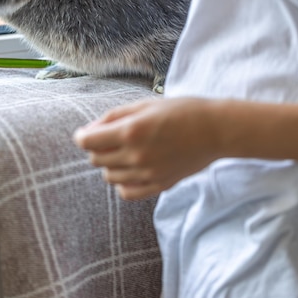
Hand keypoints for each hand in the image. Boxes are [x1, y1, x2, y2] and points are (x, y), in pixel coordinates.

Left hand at [74, 97, 219, 199]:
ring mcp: (147, 173)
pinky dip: (122, 182)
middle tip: (110, 138)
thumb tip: (90, 130)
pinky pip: (126, 192)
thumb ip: (114, 117)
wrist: (216, 130)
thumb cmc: (181, 111)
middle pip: (95, 159)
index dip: (82, 136)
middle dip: (96, 148)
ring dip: (109, 164)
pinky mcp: (159, 185)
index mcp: (131, 131)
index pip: (87, 142)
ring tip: (125, 151)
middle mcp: (136, 155)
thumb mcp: (144, 105)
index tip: (86, 133)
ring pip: (108, 176)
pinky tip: (131, 169)